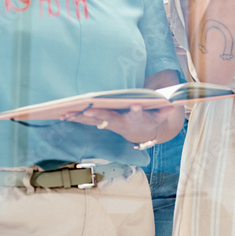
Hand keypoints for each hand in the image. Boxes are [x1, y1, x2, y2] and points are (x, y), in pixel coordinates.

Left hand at [67, 103, 183, 144]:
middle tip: (90, 111)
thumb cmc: (154, 117)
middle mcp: (122, 122)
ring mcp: (111, 123)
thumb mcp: (164, 114)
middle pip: (111, 118)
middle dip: (100, 115)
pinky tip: (62, 114)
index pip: (138, 115)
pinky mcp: (103, 121)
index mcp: (138, 119)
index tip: (135, 107)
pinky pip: (87, 120)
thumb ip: (167, 109)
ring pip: (94, 120)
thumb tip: (172, 103)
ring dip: (80, 117)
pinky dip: (75, 117)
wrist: (145, 132)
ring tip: (66, 113)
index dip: (136, 111)